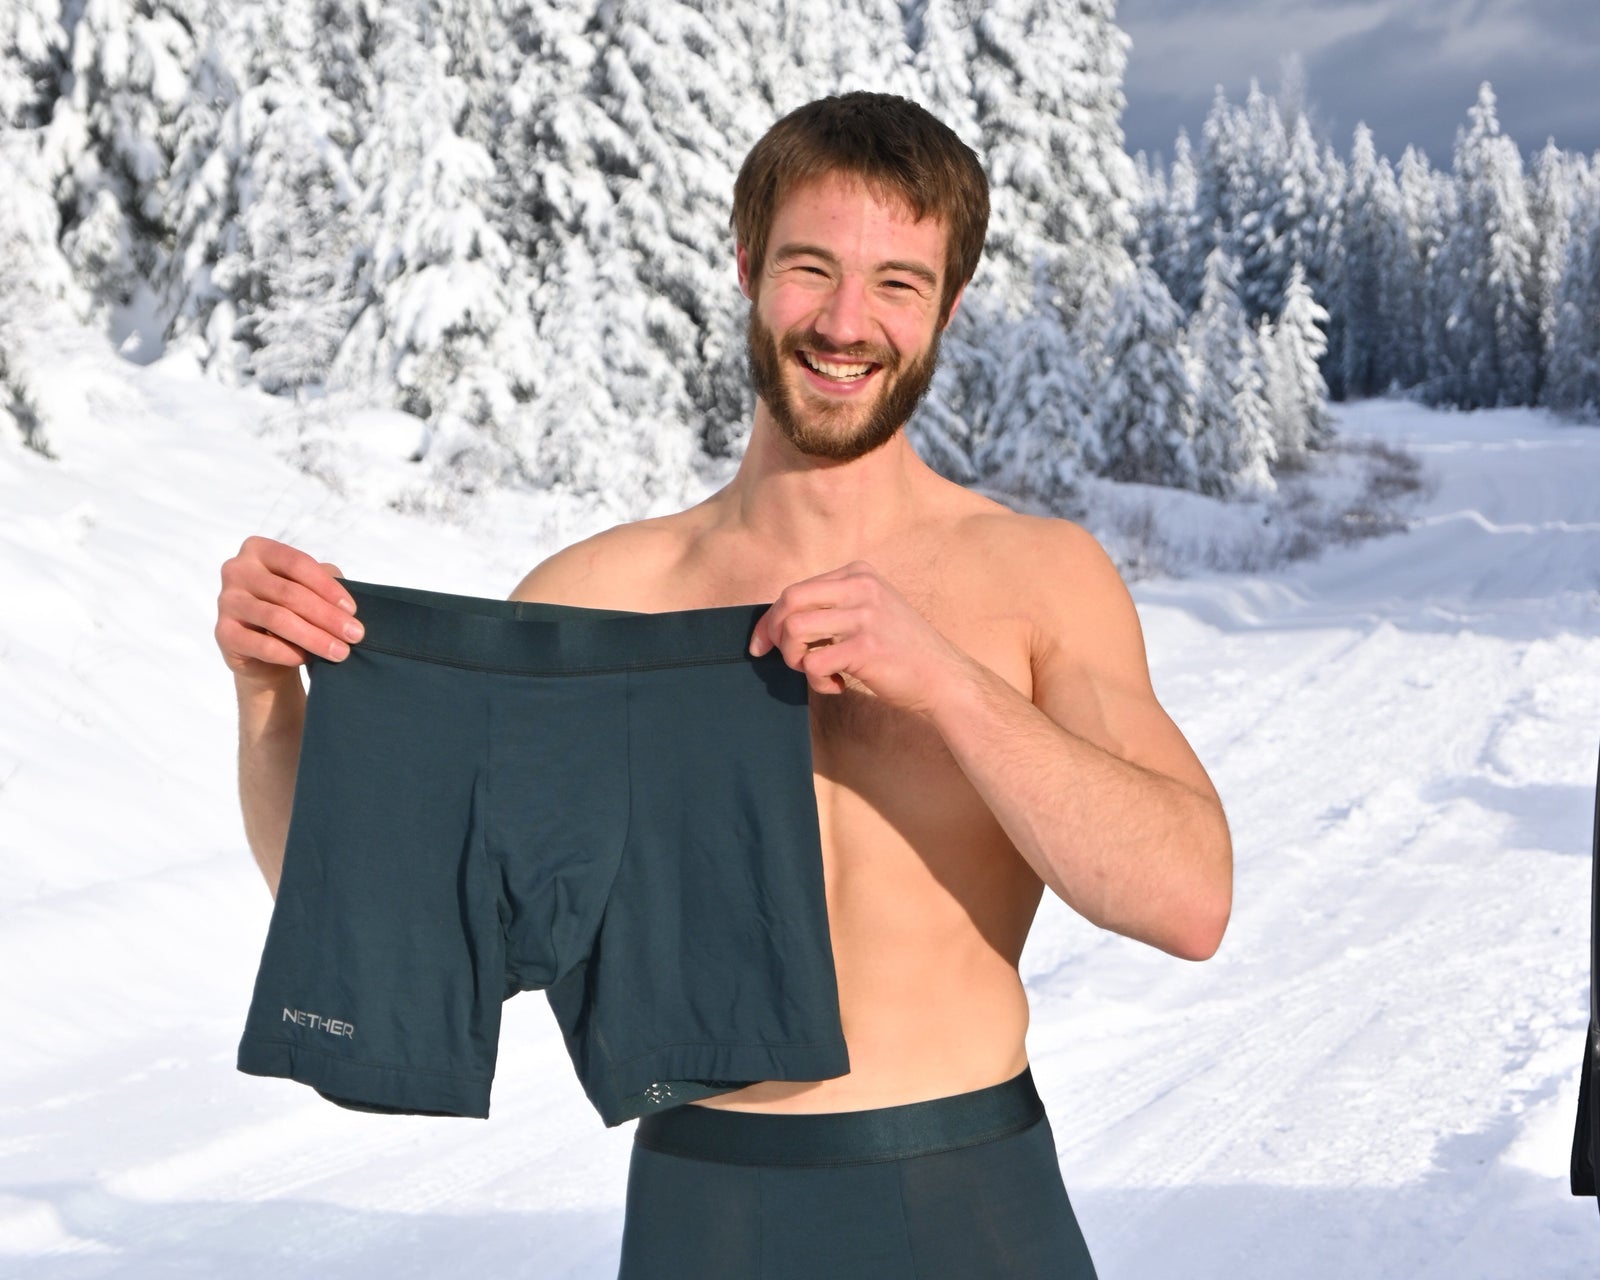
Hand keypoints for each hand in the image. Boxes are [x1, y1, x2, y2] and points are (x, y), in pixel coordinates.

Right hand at [215, 536, 362, 682]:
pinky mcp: (223, 633)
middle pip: (290, 593)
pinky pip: (262, 645)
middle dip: (328, 616)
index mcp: (258, 550)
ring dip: (315, 637)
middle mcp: (236, 570)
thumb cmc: (291, 609)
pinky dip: (290, 653)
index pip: (297, 563)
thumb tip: (343, 596)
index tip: (353, 610)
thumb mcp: (308, 588)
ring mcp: (226, 601)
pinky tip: (309, 659)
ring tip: (341, 651)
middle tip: (355, 635)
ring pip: (278, 619)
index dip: (328, 587)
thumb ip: (324, 580)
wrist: (264, 651)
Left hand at [748, 561, 969, 712]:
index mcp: (859, 573)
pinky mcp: (865, 647)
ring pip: (794, 630)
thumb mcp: (872, 610)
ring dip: (795, 659)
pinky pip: (812, 661)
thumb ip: (834, 606)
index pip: (796, 589)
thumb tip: (780, 621)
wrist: (944, 678)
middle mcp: (861, 587)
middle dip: (774, 634)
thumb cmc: (902, 651)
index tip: (762, 644)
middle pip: (788, 601)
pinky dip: (817, 681)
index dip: (770, 619)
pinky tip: (837, 686)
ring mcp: (864, 615)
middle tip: (788, 659)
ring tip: (817, 672)